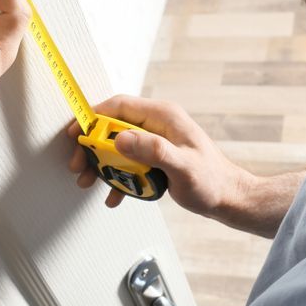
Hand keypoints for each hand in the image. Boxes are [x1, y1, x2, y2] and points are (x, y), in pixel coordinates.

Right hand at [66, 95, 253, 217]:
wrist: (229, 199)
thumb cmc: (212, 181)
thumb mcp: (182, 167)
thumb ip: (152, 150)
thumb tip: (119, 138)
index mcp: (163, 116)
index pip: (118, 106)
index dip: (92, 117)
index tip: (75, 134)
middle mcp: (157, 124)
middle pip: (112, 127)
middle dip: (91, 146)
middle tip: (78, 166)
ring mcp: (155, 140)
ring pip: (115, 146)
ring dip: (99, 163)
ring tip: (87, 182)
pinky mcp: (155, 157)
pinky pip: (127, 162)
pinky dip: (116, 177)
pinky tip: (113, 196)